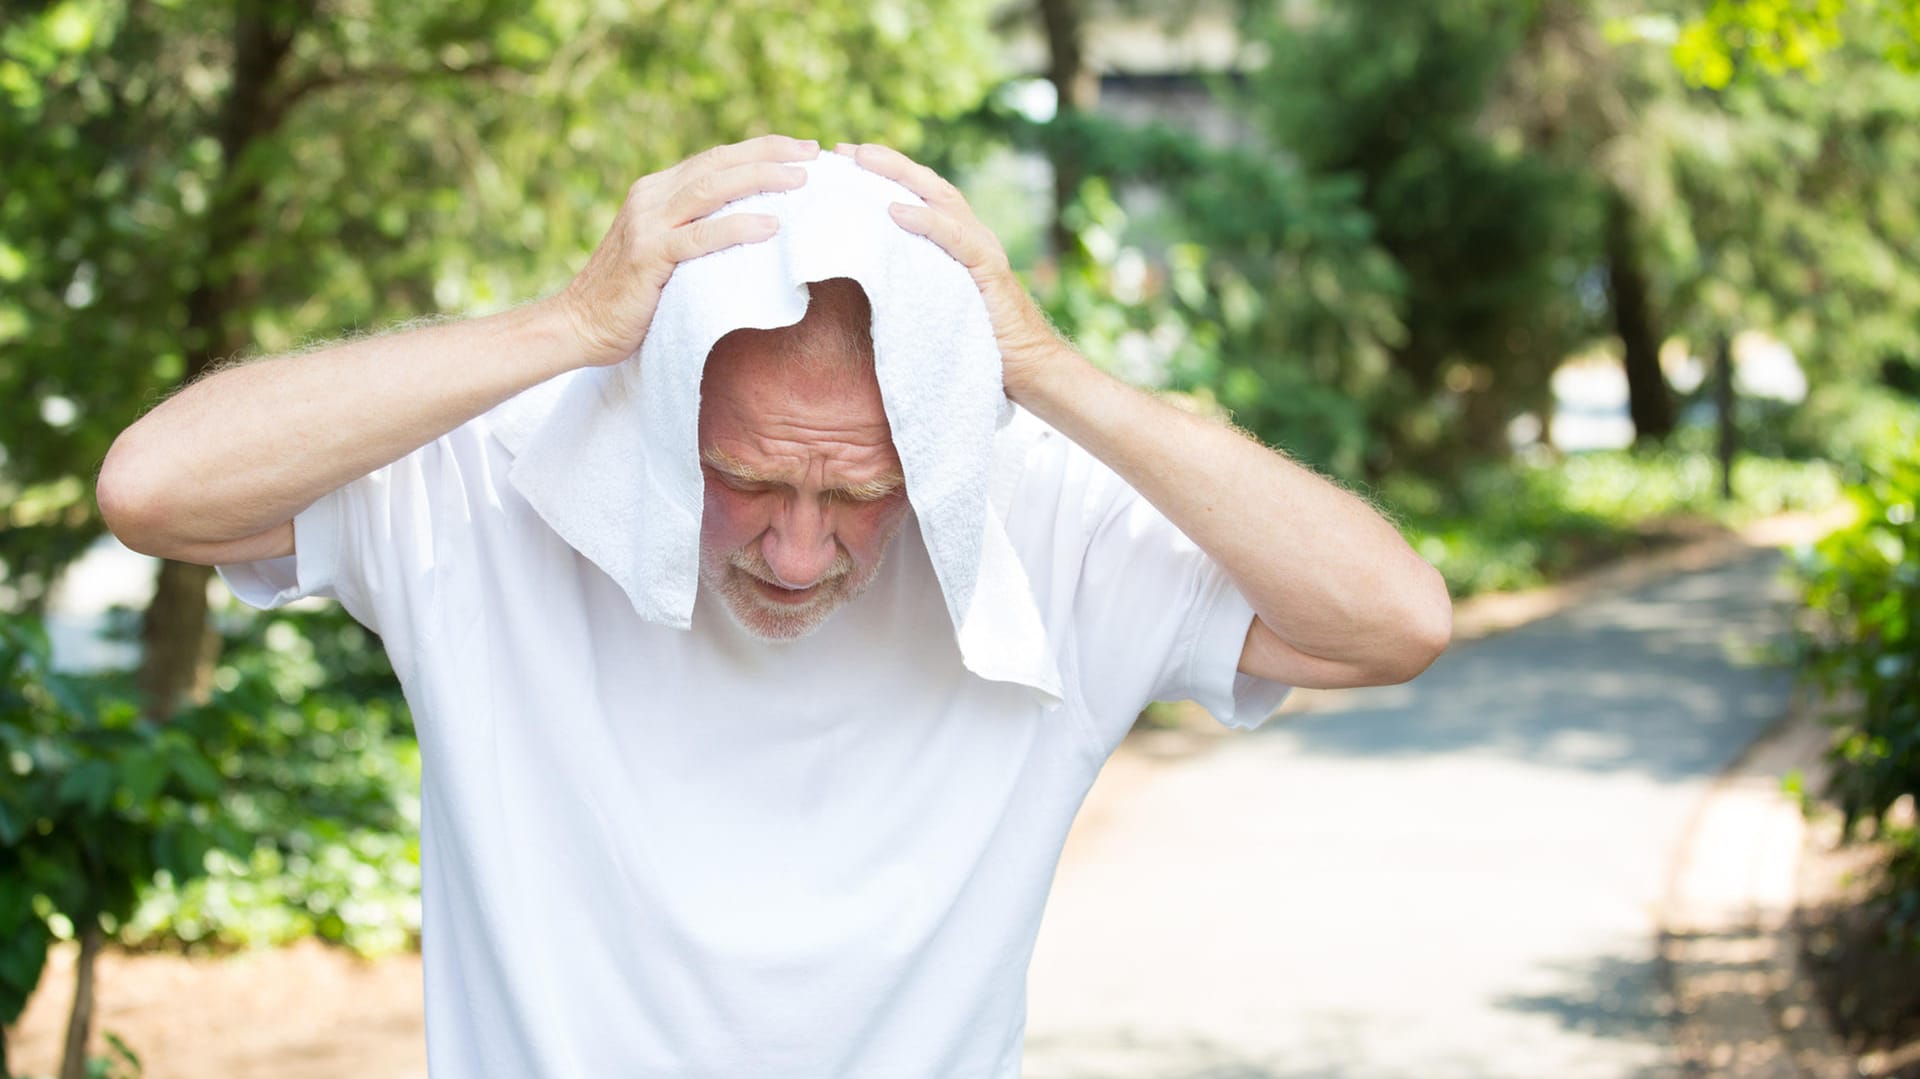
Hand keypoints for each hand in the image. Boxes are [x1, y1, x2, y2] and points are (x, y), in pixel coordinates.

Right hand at [557, 134, 818, 367]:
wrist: (578, 326)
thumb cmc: (631, 297)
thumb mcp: (665, 251)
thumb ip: (695, 231)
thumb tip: (752, 226)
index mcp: (656, 191)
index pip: (715, 159)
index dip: (760, 149)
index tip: (801, 149)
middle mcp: (651, 198)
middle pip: (718, 163)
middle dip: (769, 154)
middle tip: (812, 154)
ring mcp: (647, 225)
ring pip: (712, 188)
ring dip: (760, 179)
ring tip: (801, 181)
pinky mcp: (648, 256)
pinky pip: (700, 236)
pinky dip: (737, 228)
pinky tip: (770, 227)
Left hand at [839, 142, 1080, 401]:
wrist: (1029, 368)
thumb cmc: (981, 342)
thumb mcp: (938, 303)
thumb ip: (915, 281)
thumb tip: (867, 276)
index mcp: (961, 241)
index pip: (922, 196)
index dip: (888, 174)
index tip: (848, 160)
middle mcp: (973, 235)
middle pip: (928, 185)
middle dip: (887, 163)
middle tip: (846, 149)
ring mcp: (983, 249)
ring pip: (940, 199)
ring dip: (900, 176)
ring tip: (865, 161)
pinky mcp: (989, 271)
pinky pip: (955, 238)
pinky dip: (926, 221)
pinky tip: (896, 210)